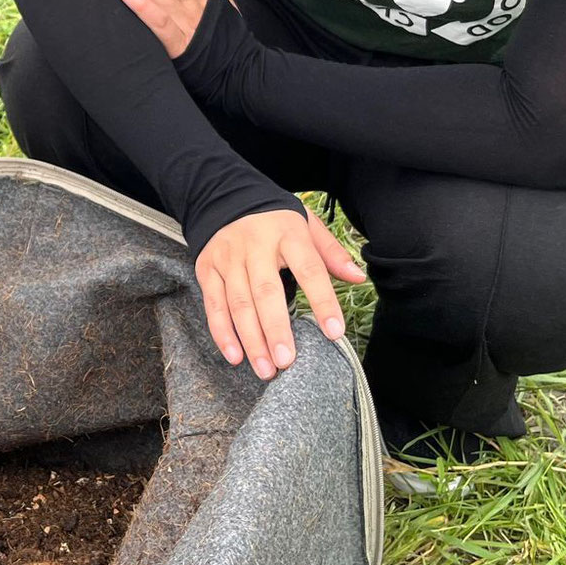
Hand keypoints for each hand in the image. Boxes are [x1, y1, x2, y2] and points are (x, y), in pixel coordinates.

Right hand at [195, 209, 365, 379]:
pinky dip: (223, 332)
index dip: (322, 300)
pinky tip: (235, 356)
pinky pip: (214, 305)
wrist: (223, 196)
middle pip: (266, 291)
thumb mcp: (307, 224)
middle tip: (287, 361)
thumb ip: (331, 252)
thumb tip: (358, 277)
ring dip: (252, 339)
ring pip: (239, 303)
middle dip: (276, 329)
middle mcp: (255, 246)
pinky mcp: (207, 268)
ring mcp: (227, 258)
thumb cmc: (274, 219)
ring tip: (266, 369)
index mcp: (288, 233)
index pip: (309, 269)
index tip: (334, 331)